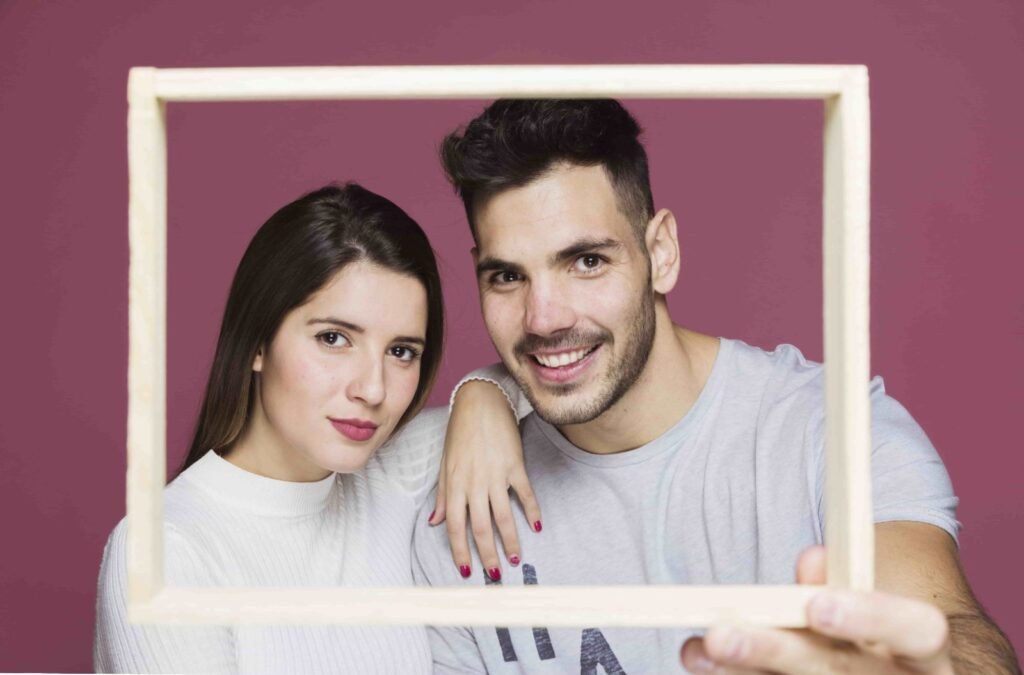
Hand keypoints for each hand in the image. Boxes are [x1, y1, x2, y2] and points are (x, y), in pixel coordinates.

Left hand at [429, 380, 541, 581]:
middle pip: (480, 528)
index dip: (460, 551)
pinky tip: (536, 525)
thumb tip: (434, 522)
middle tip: (494, 574)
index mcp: (455, 485)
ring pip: (503, 516)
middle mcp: (474, 483)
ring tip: (515, 558)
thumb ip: (443, 495)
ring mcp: (495, 475)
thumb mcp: (445, 463)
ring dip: (510, 541)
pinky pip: (525, 494)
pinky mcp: (515, 465)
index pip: (456, 527)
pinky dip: (532, 511)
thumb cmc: (459, 431)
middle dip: (487, 554)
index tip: (466, 570)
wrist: (480, 402)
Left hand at [680, 546, 953, 673]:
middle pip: (841, 672)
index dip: (870, 617)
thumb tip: (811, 561)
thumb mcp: (871, 604)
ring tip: (697, 652)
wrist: (896, 674)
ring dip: (744, 674)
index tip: (817, 605)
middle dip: (776, 652)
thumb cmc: (879, 635)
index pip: (917, 630)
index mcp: (922, 651)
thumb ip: (842, 583)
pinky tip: (708, 668)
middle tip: (720, 634)